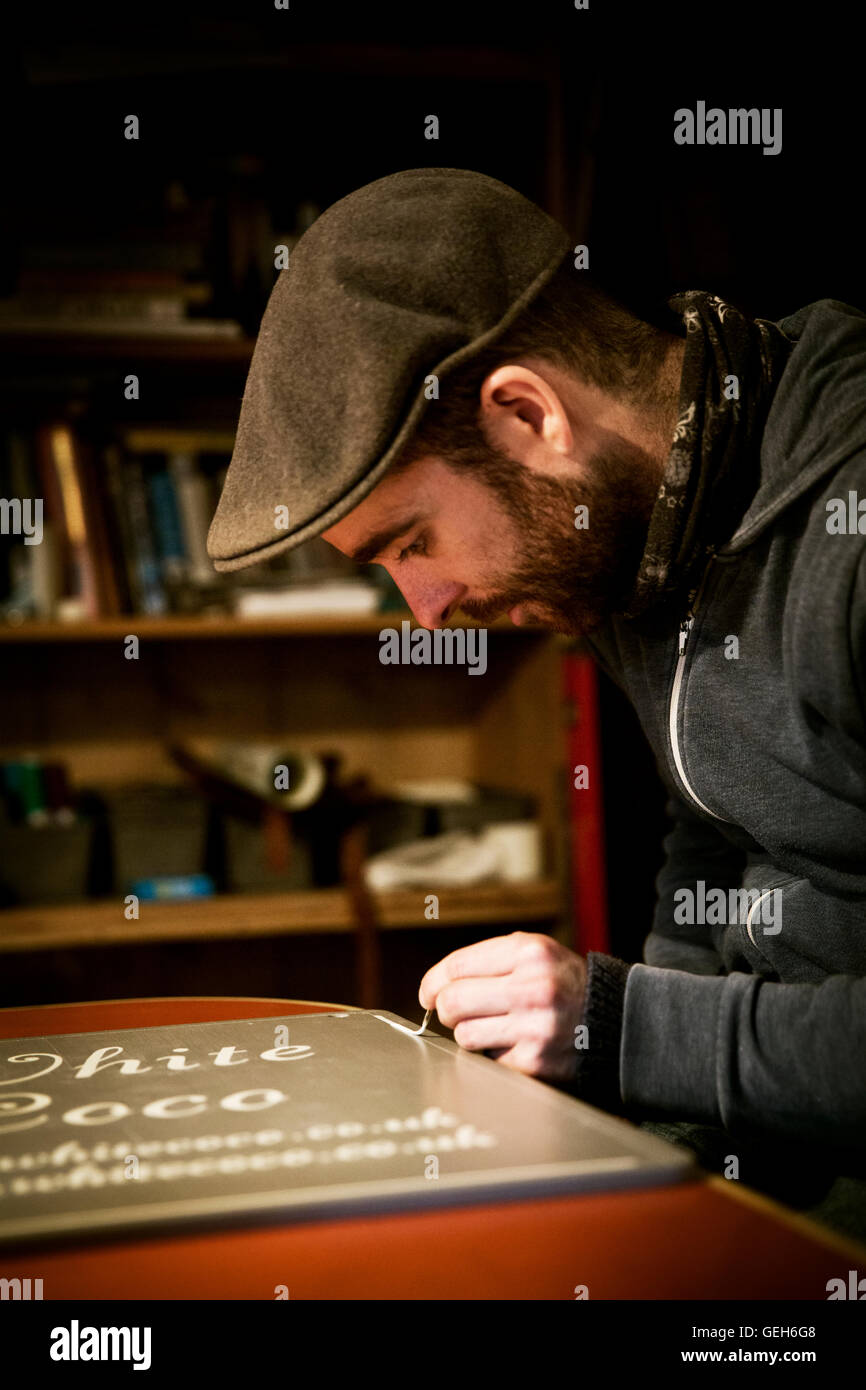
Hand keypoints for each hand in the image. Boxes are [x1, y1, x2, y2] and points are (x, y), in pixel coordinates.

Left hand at [419, 931, 587, 1084]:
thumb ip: (488, 961)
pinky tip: (516, 1044)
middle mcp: (533, 987)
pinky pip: (488, 1060)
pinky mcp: (535, 1061)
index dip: (432, 982)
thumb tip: (433, 989)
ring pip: (464, 1034)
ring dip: (470, 1034)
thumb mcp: (536, 954)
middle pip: (452, 1002)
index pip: (457, 966)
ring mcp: (535, 1027)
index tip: (427, 994)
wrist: (615, 1020)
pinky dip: (494, 1054)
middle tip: (454, 1013)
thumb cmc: (562, 984)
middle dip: (446, 1010)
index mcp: (529, 952)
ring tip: (494, 1027)